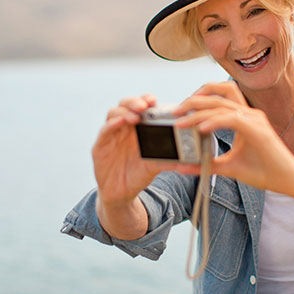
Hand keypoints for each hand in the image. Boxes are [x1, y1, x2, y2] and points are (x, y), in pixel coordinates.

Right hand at [92, 94, 178, 213]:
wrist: (122, 194)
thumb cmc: (138, 175)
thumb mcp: (157, 165)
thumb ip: (172, 159)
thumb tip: (193, 160)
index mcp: (138, 128)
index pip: (140, 107)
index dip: (146, 100)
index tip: (156, 101)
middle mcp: (123, 128)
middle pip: (126, 105)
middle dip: (135, 101)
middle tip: (146, 105)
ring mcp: (111, 135)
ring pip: (113, 113)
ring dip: (125, 111)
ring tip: (136, 115)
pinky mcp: (100, 146)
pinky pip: (104, 131)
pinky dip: (112, 124)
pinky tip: (121, 122)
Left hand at [174, 82, 293, 195]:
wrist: (289, 181)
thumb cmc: (264, 171)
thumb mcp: (229, 167)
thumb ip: (207, 164)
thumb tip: (182, 166)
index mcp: (244, 117)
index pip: (220, 96)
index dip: (199, 97)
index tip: (180, 110)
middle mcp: (249, 114)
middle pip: (218, 94)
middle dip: (193, 99)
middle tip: (174, 111)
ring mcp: (255, 120)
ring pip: (221, 106)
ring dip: (198, 111)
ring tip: (180, 121)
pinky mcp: (258, 131)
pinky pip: (232, 119)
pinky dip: (214, 122)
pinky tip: (200, 129)